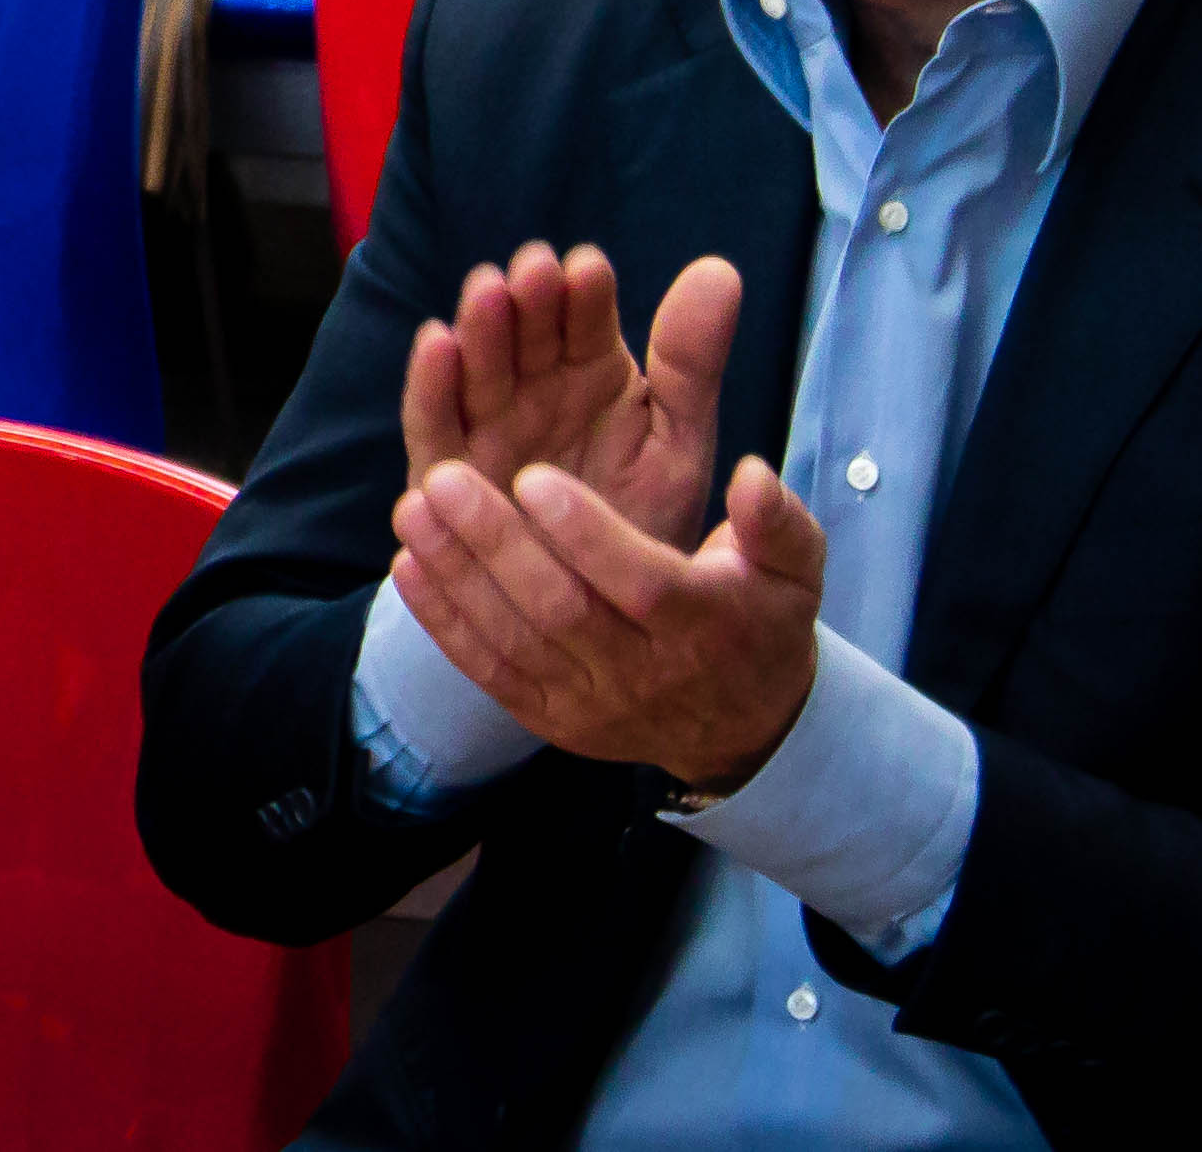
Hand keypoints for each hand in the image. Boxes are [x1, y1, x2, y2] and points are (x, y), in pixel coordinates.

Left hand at [393, 449, 828, 790]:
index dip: (585, 533)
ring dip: (457, 575)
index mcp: (706, 627)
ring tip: (413, 508)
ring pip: (515, 642)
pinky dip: (444, 623)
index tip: (532, 474)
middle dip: (496, 544)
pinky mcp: (553, 720)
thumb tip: (751, 476)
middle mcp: (645, 675)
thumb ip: (776, 520)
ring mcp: (593, 705)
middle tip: (444, 477)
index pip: (640, 584)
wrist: (743, 726)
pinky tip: (408, 566)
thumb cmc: (760, 620)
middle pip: (561, 612)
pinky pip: (490, 673)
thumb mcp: (794, 567)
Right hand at [400, 240, 745, 550]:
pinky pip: (433, 422)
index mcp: (591, 371)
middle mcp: (532, 387)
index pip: (583, 317)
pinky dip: (430, 382)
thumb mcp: (679, 440)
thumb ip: (693, 362)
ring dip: (479, 328)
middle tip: (535, 271)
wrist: (616, 613)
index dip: (584, 293)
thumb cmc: (649, 518)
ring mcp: (487, 425)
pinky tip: (438, 342)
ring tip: (491, 292)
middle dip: (526, 299)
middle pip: (522, 331)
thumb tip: (722, 269)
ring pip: (476, 367)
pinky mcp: (447, 469)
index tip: (589, 270)